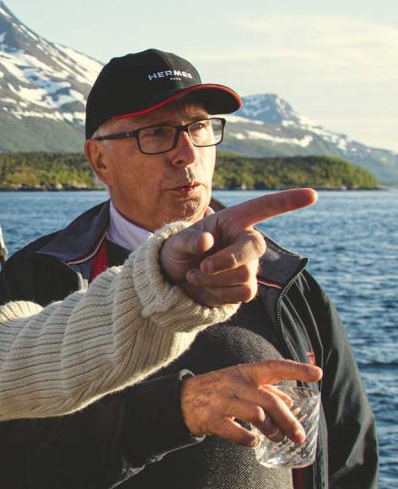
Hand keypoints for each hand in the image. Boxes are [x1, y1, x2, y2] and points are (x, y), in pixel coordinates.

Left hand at [160, 189, 316, 305]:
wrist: (175, 280)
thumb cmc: (178, 252)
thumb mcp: (175, 242)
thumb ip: (189, 240)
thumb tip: (207, 241)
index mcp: (233, 220)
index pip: (265, 207)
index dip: (288, 201)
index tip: (313, 194)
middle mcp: (246, 240)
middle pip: (255, 247)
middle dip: (228, 259)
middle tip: (203, 266)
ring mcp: (250, 265)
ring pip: (243, 274)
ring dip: (213, 279)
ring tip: (194, 274)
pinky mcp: (247, 287)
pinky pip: (242, 293)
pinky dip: (217, 293)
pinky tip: (203, 287)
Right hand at [180, 359, 322, 446]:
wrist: (180, 400)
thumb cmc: (216, 390)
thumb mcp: (239, 384)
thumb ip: (265, 390)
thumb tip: (292, 402)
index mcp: (244, 372)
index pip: (273, 367)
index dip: (296, 369)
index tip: (318, 374)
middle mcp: (234, 383)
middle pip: (269, 400)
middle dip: (288, 420)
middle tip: (299, 436)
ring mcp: (221, 401)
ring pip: (256, 415)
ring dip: (272, 431)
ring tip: (277, 438)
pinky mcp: (211, 419)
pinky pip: (237, 433)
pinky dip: (250, 441)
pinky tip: (254, 442)